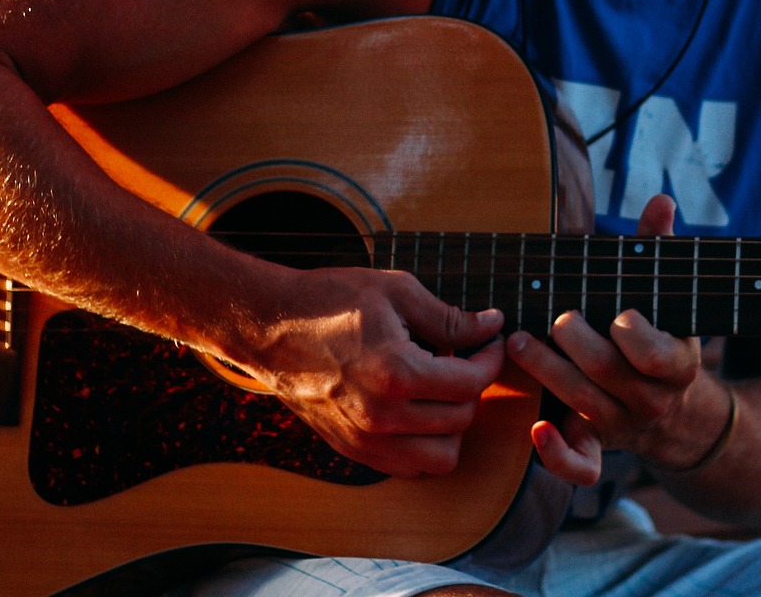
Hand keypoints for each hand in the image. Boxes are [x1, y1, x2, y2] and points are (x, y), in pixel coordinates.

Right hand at [247, 263, 504, 477]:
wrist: (269, 327)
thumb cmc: (329, 301)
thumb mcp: (396, 292)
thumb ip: (449, 318)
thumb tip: (492, 325)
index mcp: (397, 373)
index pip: (471, 383)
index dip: (491, 359)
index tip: (488, 342)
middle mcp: (383, 416)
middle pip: (462, 419)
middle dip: (473, 387)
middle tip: (464, 359)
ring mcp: (365, 439)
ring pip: (442, 458)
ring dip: (453, 425)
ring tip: (441, 390)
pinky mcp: (352, 450)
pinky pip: (409, 468)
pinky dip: (424, 446)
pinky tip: (417, 410)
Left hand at [505, 194, 729, 485]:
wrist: (669, 408)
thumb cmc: (657, 333)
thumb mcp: (665, 294)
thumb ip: (658, 249)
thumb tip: (660, 200)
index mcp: (676, 363)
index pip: (659, 357)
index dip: (639, 339)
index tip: (621, 316)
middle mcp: (650, 400)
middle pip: (609, 376)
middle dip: (577, 346)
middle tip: (556, 319)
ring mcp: (622, 426)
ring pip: (584, 406)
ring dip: (548, 374)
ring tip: (518, 341)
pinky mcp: (596, 447)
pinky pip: (581, 467)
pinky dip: (557, 455)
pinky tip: (534, 429)